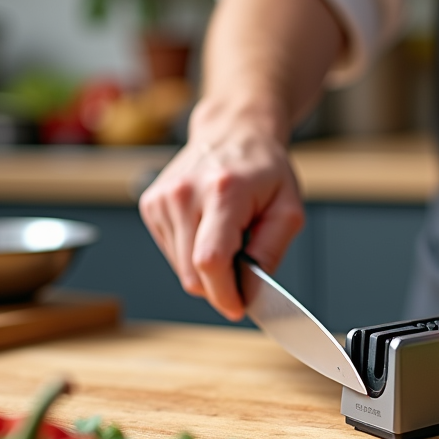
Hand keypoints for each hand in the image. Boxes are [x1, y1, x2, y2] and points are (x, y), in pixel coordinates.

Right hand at [138, 100, 303, 320]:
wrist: (233, 132)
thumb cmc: (264, 169)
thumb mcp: (288, 210)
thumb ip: (270, 253)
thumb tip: (250, 292)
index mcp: (223, 192)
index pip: (210, 260)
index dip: (223, 294)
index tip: (238, 307)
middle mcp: (185, 194)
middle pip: (193, 273)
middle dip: (220, 286)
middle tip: (243, 270)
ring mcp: (163, 199)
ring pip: (181, 269)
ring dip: (207, 269)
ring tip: (228, 237)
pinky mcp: (151, 205)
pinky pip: (171, 253)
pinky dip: (192, 253)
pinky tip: (208, 229)